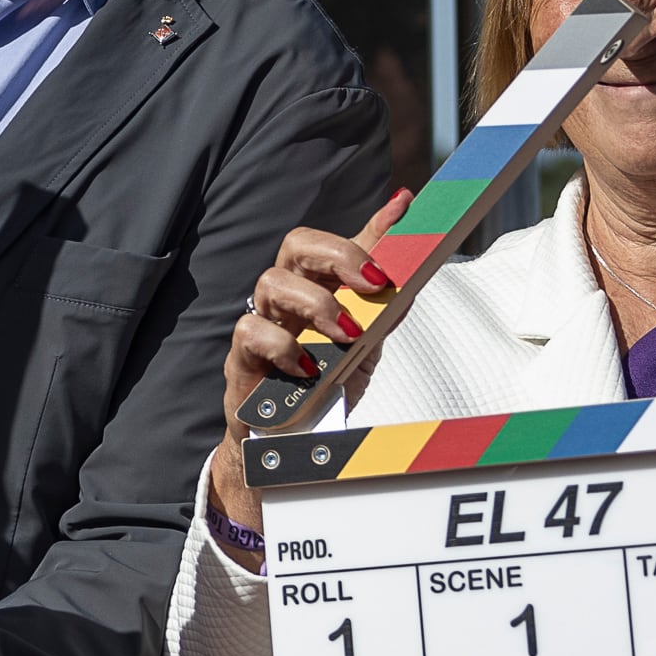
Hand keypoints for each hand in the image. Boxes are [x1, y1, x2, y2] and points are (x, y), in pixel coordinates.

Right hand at [208, 191, 415, 526]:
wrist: (288, 445)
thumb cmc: (323, 389)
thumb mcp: (364, 347)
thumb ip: (385, 307)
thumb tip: (413, 265)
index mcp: (317, 288)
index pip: (338, 243)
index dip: (372, 224)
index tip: (405, 210)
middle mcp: (287, 298)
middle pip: (297, 245)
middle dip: (339, 255)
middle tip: (376, 283)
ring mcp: (262, 324)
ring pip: (272, 281)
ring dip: (317, 304)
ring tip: (347, 334)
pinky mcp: (241, 358)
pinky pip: (251, 331)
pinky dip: (283, 345)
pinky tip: (308, 367)